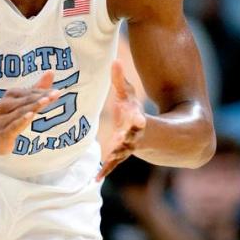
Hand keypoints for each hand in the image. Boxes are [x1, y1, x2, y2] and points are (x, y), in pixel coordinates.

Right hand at [0, 71, 61, 154]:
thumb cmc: (9, 118)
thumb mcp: (23, 103)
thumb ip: (38, 89)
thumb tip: (51, 72)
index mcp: (10, 96)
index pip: (30, 93)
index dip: (44, 92)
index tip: (57, 92)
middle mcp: (5, 105)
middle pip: (26, 100)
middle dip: (41, 97)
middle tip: (56, 94)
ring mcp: (2, 119)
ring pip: (20, 111)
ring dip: (34, 106)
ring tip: (46, 100)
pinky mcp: (3, 134)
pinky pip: (13, 126)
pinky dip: (21, 120)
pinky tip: (30, 115)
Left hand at [97, 60, 146, 180]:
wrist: (143, 133)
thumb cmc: (132, 111)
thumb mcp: (128, 95)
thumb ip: (120, 80)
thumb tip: (114, 60)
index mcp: (136, 120)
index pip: (138, 119)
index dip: (138, 120)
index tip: (140, 121)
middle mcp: (133, 136)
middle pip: (130, 139)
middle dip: (126, 142)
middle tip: (120, 144)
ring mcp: (126, 148)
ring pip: (120, 154)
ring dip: (113, 160)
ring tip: (105, 167)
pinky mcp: (118, 156)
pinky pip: (111, 165)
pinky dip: (105, 172)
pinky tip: (95, 180)